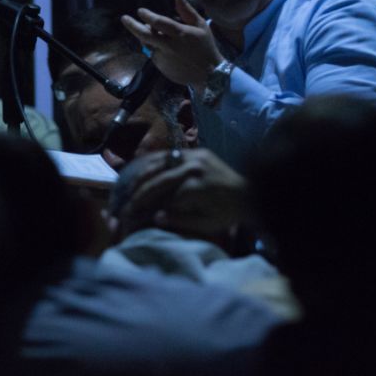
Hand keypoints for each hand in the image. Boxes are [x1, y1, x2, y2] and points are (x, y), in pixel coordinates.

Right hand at [109, 147, 249, 242]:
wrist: (249, 193)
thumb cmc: (227, 214)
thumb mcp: (206, 224)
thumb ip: (180, 219)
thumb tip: (154, 216)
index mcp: (196, 188)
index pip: (161, 197)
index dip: (143, 206)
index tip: (130, 215)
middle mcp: (193, 168)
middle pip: (156, 178)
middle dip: (137, 192)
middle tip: (125, 203)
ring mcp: (195, 156)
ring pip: (160, 162)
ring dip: (141, 175)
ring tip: (129, 188)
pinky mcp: (198, 151)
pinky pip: (170, 154)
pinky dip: (154, 162)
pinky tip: (143, 171)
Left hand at [121, 0, 223, 89]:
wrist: (209, 75)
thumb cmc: (206, 47)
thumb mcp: (201, 26)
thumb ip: (187, 11)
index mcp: (180, 34)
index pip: (159, 22)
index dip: (147, 16)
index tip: (140, 11)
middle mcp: (169, 46)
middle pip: (145, 35)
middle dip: (132, 25)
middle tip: (124, 18)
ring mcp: (164, 58)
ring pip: (148, 45)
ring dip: (146, 37)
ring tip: (150, 31)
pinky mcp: (161, 68)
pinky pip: (154, 55)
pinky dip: (155, 48)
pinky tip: (164, 47)